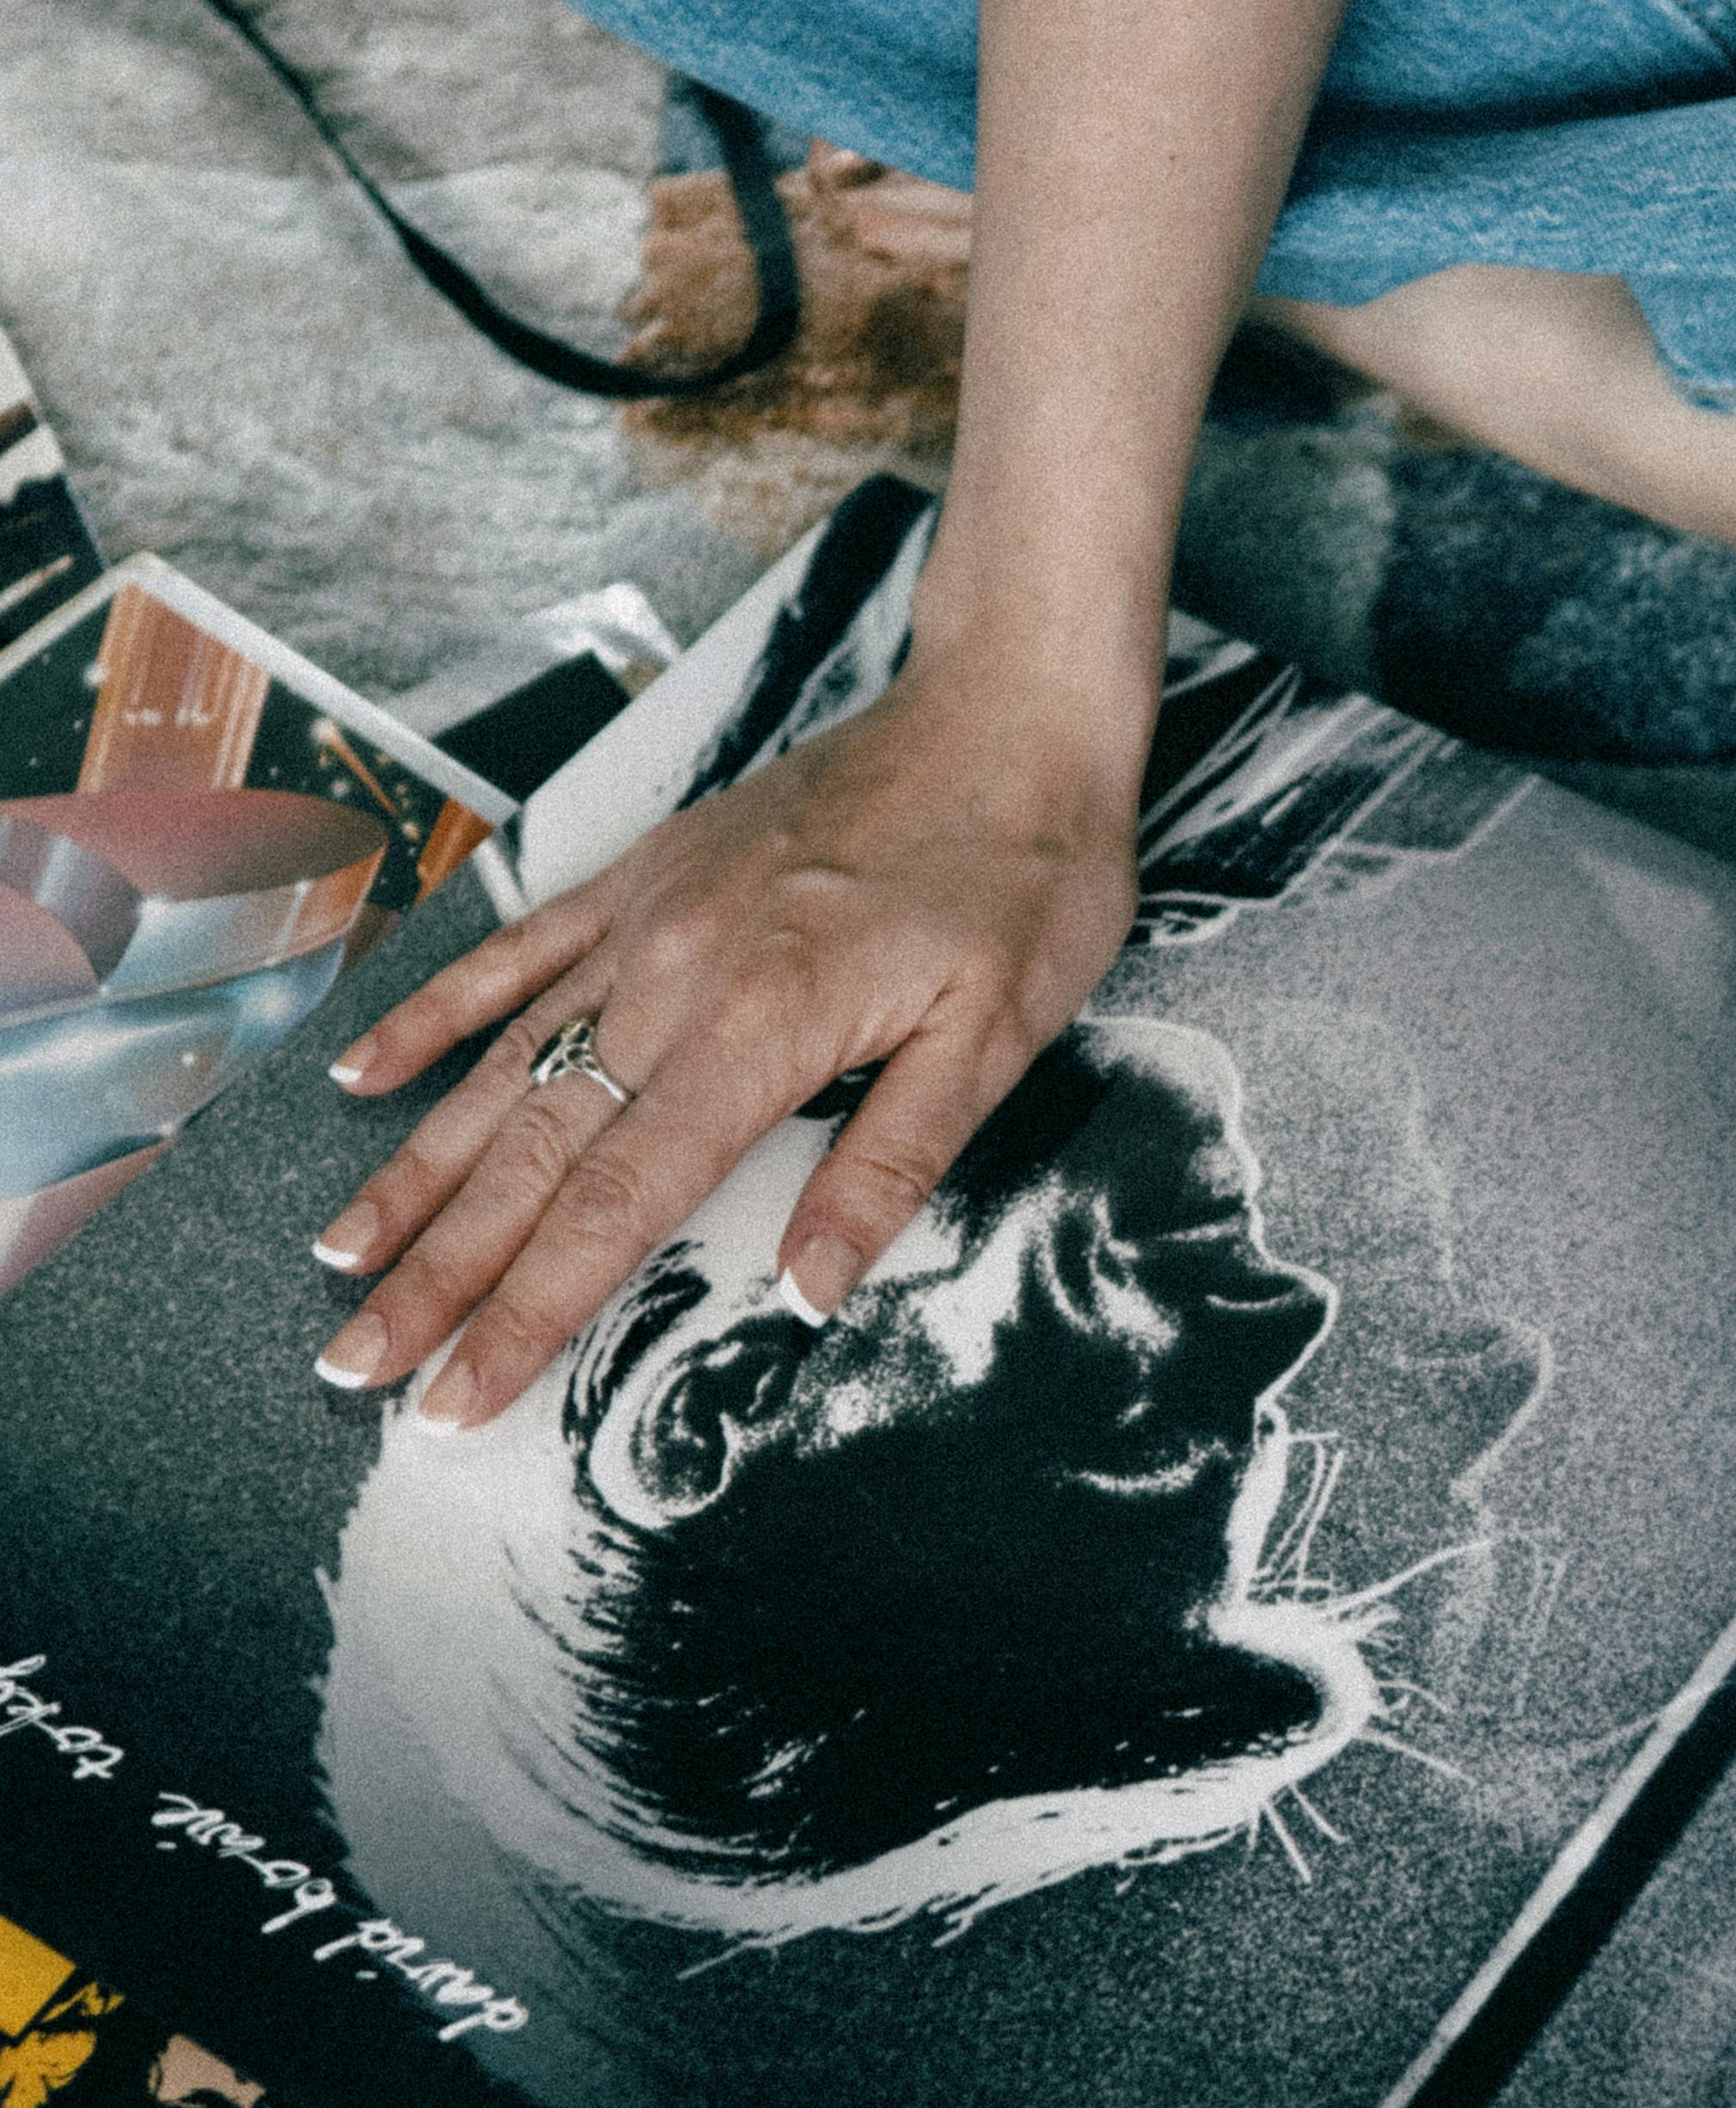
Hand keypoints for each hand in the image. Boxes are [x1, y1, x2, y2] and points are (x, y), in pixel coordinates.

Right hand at [307, 647, 1149, 1430]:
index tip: (455, 1396)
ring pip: (499, 1066)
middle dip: (436, 1274)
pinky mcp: (641, 874)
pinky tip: (361, 1075)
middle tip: (352, 1368)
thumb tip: (804, 1290)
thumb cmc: (1024, 877)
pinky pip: (513, 952)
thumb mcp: (996, 1037)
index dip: (528, 1312)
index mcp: (761, 1033)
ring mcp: (644, 920)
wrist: (1009, 711)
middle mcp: (675, 977)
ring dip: (413, 1172)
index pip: (614, 1208)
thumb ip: (889, 1166)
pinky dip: (432, 1015)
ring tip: (338, 1260)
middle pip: (528, 1155)